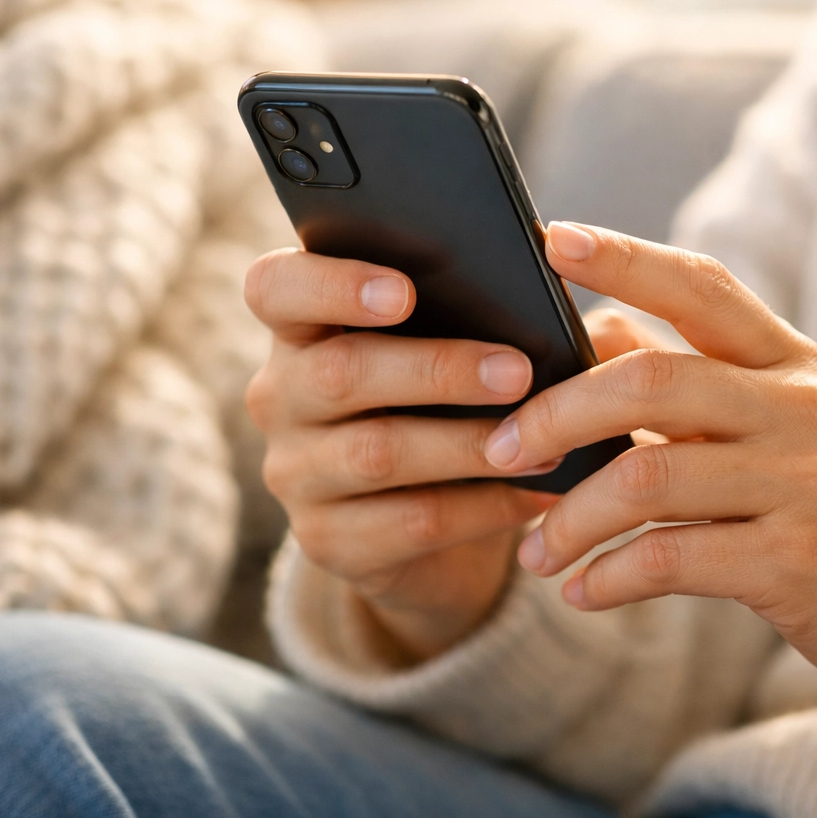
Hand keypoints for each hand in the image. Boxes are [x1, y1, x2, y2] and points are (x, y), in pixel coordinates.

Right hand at [243, 249, 656, 662]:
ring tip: (541, 441)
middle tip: (517, 371)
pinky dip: (483, 507)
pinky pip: (410, 521)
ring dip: (465, 445)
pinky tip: (535, 492)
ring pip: (376, 454)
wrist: (426, 519)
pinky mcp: (326, 540)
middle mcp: (280, 396)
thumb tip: (539, 277)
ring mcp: (295, 473)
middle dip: (436, 370)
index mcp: (299, 326)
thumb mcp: (437, 344)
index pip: (275, 287)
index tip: (404, 292)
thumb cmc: (439, 397)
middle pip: (339, 372)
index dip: (332, 285)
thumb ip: (460, 305)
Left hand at [487, 222, 816, 700]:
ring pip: (648, 475)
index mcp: (787, 358)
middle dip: (556, 414)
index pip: (699, 286)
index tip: (547, 238)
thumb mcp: (771, 416)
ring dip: (571, 516)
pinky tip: (580, 590)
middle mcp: (798, 404)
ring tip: (533, 549)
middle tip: (499, 449)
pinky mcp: (799, 559)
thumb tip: (592, 328)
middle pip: (650, 381)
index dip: (622, 256)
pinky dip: (609, 575)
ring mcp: (804, 480)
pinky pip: (673, 558)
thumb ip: (685, 375)